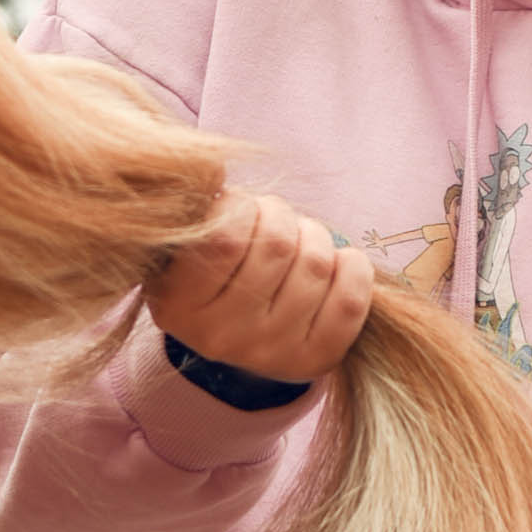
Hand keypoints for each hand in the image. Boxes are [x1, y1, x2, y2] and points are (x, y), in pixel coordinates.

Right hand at [144, 193, 374, 385]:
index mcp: (178, 303)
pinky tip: (338, 263)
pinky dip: (353, 268)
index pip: (226, 237)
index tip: (239, 207)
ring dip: (315, 236)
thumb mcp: (192, 238)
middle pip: (278, 244)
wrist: (241, 328)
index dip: (242, 205)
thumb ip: (201, 209)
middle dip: (281, 216)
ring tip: (299, 242)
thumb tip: (215, 171)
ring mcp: (268, 353)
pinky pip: (350, 300)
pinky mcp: (313, 360)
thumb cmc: (218, 264)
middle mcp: (220, 337)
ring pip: (316, 264)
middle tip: (273, 222)